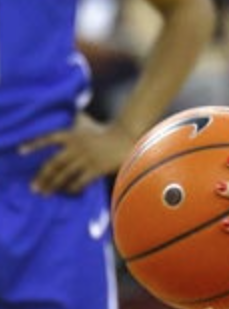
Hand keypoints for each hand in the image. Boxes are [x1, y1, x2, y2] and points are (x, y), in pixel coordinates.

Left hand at [20, 113, 134, 194]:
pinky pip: (79, 182)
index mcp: (73, 134)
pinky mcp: (96, 168)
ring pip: (64, 175)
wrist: (126, 136)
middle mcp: (77, 146)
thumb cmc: (106, 130)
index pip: (49, 138)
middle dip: (42, 176)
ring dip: (53, 185)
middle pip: (54, 164)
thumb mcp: (88, 123)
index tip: (21, 151)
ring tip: (46, 193)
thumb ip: (76, 122)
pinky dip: (72, 188)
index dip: (34, 144)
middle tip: (34, 187)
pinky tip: (69, 191)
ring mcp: (86, 158)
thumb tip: (69, 115)